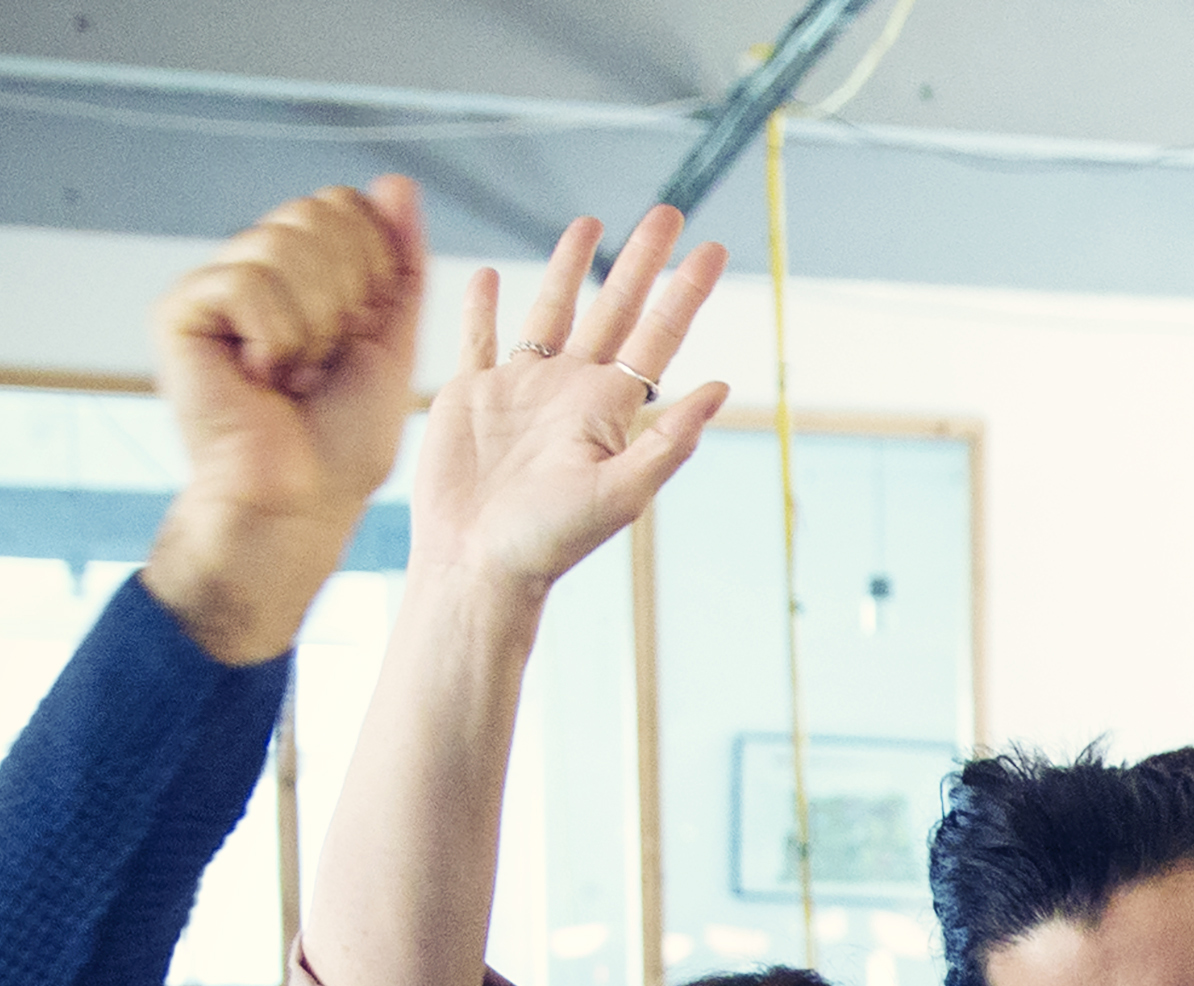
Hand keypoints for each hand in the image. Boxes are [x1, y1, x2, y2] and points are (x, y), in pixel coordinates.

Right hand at [144, 180, 426, 661]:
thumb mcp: (392, 338)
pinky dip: (275, 335)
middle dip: (344, 294)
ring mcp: (210, 288)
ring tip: (290, 373)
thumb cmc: (344, 438)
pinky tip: (258, 375)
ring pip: (283, 243)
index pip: (344, 204)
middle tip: (321, 359)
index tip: (359, 333)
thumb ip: (399, 260)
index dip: (372, 266)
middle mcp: (250, 269)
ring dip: (311, 324)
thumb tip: (395, 180)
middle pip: (316, 211)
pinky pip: (247, 280)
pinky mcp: (178, 311)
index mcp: (298, 271)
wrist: (302, 499)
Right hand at [418, 210, 735, 596]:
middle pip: (614, 308)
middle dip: (640, 260)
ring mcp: (521, 389)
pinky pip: (479, 339)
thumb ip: (667, 441)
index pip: (658, 336)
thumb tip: (722, 389)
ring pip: (550, 311)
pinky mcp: (471, 396)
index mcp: (609, 408)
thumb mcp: (618, 493)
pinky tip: (488, 277)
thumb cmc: (548, 541)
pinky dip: (483, 306)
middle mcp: (570, 390)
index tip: (711, 249)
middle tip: (667, 213)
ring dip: (568, 268)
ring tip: (588, 224)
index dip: (685, 292)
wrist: (475, 565)